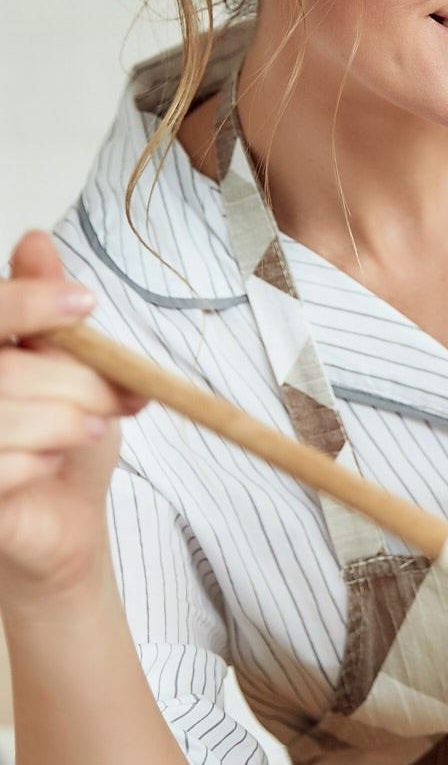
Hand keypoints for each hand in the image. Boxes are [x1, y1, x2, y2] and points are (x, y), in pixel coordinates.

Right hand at [0, 231, 143, 615]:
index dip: (28, 301)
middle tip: (119, 398)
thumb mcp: (69, 369)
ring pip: (3, 412)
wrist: (62, 522)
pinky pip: (1, 467)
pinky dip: (39, 463)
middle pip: (8, 368)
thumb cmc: (61, 438)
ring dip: (63, 422)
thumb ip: (48, 315)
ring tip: (88, 431)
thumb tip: (36, 242)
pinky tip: (50, 464)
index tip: (86, 304)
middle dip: (76, 380)